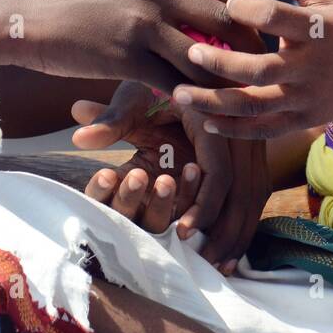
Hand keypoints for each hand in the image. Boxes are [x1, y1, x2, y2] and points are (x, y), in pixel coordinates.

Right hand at [0, 0, 259, 93]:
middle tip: (261, 77)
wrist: (23, 17)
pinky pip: (176, 82)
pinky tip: (200, 113)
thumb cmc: (72, 3)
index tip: (252, 45)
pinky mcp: (128, 55)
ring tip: (240, 102)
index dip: (242, 22)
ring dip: (224, 81)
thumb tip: (197, 13)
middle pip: (225, 20)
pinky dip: (192, 99)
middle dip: (247, 51)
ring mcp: (144, 21)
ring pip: (206, 56)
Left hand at [72, 79, 270, 271]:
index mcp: (212, 118)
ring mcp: (249, 145)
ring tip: (220, 266)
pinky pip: (253, 194)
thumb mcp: (134, 95)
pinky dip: (243, 223)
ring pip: (252, 198)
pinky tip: (232, 251)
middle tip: (205, 261)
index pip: (218, 171)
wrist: (186, 66)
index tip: (182, 230)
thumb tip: (78, 138)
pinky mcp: (251, 156)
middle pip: (242, 192)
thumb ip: (110, 118)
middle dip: (224, 230)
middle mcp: (237, 133)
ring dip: (237, 233)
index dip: (202, 205)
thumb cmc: (155, 82)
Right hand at [72, 79, 200, 230]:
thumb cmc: (159, 94)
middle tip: (137, 176)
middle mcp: (151, 193)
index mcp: (127, 175)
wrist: (195, 87)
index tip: (105, 173)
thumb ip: (110, 119)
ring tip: (165, 179)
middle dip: (130, 202)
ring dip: (164, 205)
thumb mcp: (133, 104)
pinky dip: (198, 200)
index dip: (100, 193)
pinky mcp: (208, 194)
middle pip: (131, 218)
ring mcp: (179, 198)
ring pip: (165, 222)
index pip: (103, 198)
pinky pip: (202, 210)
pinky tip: (193, 168)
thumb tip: (77, 118)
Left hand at [170, 0, 332, 138]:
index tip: (224, 4)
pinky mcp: (306, 120)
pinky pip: (266, 130)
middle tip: (187, 53)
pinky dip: (237, 129)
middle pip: (259, 69)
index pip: (275, 17)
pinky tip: (207, 122)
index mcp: (317, 29)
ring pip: (256, 105)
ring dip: (215, 102)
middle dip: (220, 64)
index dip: (246, 11)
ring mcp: (308, 98)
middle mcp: (311, 66)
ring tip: (179, 95)